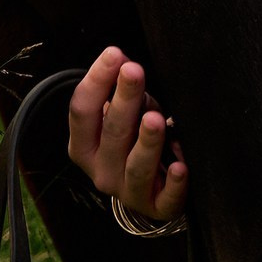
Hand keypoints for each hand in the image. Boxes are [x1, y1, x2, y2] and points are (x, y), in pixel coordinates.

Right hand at [67, 46, 187, 221]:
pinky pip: (165, 199)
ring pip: (136, 167)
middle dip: (124, 99)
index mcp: (84, 146)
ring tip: (155, 120)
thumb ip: (120, 93)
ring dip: (147, 142)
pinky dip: (174, 184)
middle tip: (134, 71)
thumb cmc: (131, 142)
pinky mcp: (156, 208)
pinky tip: (180, 167)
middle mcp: (100, 171)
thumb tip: (122, 59)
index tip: (114, 54)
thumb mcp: (121, 117)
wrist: (147, 190)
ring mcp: (127, 192)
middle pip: (112, 133)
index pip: (82, 111)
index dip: (96, 82)